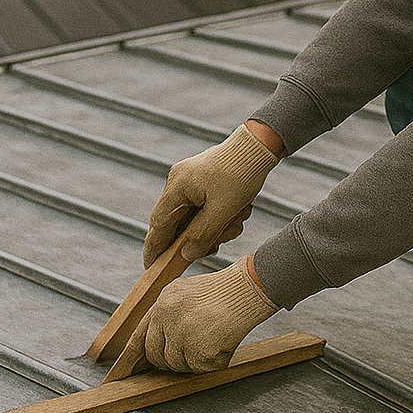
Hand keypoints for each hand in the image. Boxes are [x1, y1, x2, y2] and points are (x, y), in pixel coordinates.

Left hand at [116, 257, 278, 374]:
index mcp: (161, 304)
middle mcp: (166, 320)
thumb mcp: (185, 291)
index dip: (131, 358)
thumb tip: (156, 342)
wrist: (247, 289)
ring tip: (212, 337)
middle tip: (191, 349)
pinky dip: (212, 362)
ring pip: (178, 365)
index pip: (139, 337)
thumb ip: (166, 313)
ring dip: (193, 359)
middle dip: (170, 358)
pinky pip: (199, 369)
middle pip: (156, 355)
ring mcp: (181, 337)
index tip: (122, 373)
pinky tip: (222, 342)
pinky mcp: (199, 353)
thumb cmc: (223, 290)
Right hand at [143, 124, 280, 267]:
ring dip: (214, 227)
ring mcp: (190, 180)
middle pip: (177, 223)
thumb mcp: (224, 210)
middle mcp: (179, 182)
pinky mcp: (204, 181)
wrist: (261, 144)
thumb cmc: (241, 173)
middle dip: (197, 238)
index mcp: (177, 186)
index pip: (158, 225)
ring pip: (194, 217)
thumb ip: (202, 235)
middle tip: (216, 246)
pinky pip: (205, 207)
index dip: (155, 248)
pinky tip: (238, 214)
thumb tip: (186, 255)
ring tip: (236, 224)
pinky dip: (219, 216)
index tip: (151, 268)